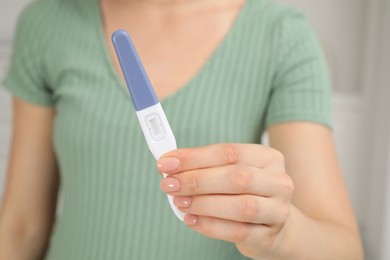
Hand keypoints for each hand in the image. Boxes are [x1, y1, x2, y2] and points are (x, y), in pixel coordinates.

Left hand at [156, 143, 293, 258]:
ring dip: (203, 204)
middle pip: (237, 177)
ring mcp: (278, 210)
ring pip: (241, 206)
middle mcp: (278, 181)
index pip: (229, 152)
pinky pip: (238, 231)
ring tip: (179, 202)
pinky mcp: (269, 235)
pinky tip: (191, 219)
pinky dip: (210, 225)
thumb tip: (170, 164)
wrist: (271, 223)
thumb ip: (205, 166)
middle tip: (169, 184)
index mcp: (268, 157)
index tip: (167, 163)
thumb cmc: (245, 192)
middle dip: (197, 181)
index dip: (194, 157)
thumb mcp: (230, 171)